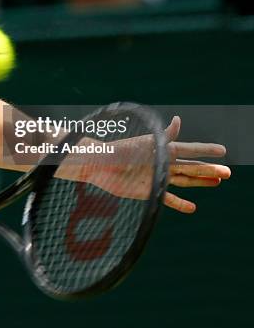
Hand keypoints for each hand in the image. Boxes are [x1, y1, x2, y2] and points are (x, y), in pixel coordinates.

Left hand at [85, 116, 229, 213]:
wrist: (99, 165)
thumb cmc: (120, 150)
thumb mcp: (145, 142)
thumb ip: (164, 136)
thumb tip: (178, 120)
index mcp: (162, 149)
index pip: (189, 149)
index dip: (205, 150)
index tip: (222, 150)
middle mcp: (162, 163)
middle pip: (191, 167)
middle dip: (209, 169)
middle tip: (228, 172)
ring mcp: (158, 177)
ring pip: (184, 180)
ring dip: (201, 182)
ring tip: (218, 181)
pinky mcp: (150, 191)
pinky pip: (168, 198)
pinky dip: (180, 203)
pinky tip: (193, 207)